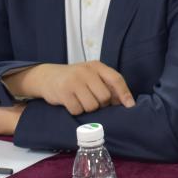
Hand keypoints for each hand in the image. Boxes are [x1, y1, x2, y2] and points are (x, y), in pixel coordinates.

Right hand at [4, 62, 134, 114]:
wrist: (47, 77)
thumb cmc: (76, 79)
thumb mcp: (92, 76)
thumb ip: (107, 85)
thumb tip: (124, 103)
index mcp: (96, 66)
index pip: (116, 79)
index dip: (125, 94)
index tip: (130, 106)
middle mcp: (86, 71)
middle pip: (105, 97)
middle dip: (102, 104)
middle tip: (94, 101)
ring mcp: (74, 81)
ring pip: (92, 106)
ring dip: (88, 109)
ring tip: (81, 101)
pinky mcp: (63, 92)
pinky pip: (77, 110)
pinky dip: (76, 111)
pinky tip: (71, 103)